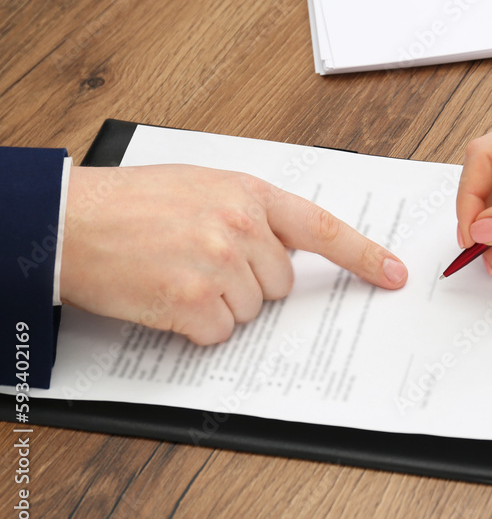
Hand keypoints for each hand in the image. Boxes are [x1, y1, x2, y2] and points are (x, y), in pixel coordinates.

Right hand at [60, 165, 407, 343]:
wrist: (69, 222)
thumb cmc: (130, 203)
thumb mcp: (201, 186)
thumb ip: (249, 211)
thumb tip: (285, 246)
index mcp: (248, 193)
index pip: (322, 227)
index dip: (363, 255)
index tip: (394, 274)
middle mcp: (240, 226)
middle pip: (280, 283)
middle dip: (249, 282)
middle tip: (201, 261)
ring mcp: (218, 264)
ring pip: (252, 311)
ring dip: (219, 304)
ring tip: (176, 272)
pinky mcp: (193, 302)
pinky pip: (220, 333)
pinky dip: (195, 326)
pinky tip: (166, 296)